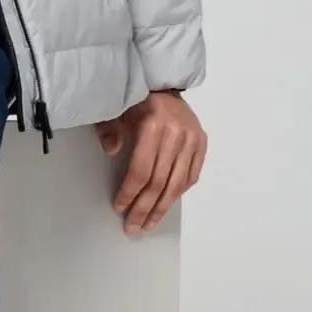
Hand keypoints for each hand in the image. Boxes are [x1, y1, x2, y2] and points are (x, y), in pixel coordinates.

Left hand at [96, 91, 206, 235]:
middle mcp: (176, 135)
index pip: (141, 170)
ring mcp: (192, 139)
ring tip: (149, 223)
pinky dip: (178, 193)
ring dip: (162, 208)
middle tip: (133, 227)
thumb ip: (110, 129)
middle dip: (144, 208)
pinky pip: (191, 176)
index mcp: (154, 126)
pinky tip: (167, 204)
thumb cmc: (137, 100)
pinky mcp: (202, 143)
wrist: (165, 85)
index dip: (130, 193)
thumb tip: (111, 150)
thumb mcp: (116, 109)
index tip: (120, 208)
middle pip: (159, 182)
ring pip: (177, 184)